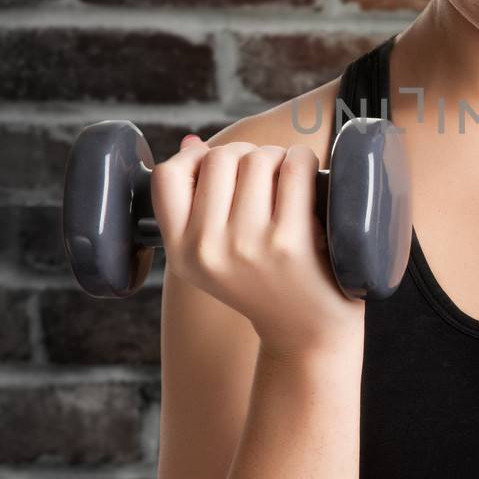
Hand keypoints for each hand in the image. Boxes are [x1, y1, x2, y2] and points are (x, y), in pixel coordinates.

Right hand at [151, 135, 365, 357]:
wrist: (307, 335)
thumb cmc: (264, 283)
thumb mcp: (214, 256)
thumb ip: (196, 203)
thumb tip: (191, 142)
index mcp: (180, 252)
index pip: (167, 176)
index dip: (196, 160)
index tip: (222, 171)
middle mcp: (207, 249)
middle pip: (220, 157)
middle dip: (247, 156)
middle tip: (267, 180)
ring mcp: (248, 245)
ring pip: (259, 157)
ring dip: (279, 159)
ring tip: (289, 186)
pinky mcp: (291, 242)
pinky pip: (296, 167)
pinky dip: (306, 164)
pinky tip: (311, 185)